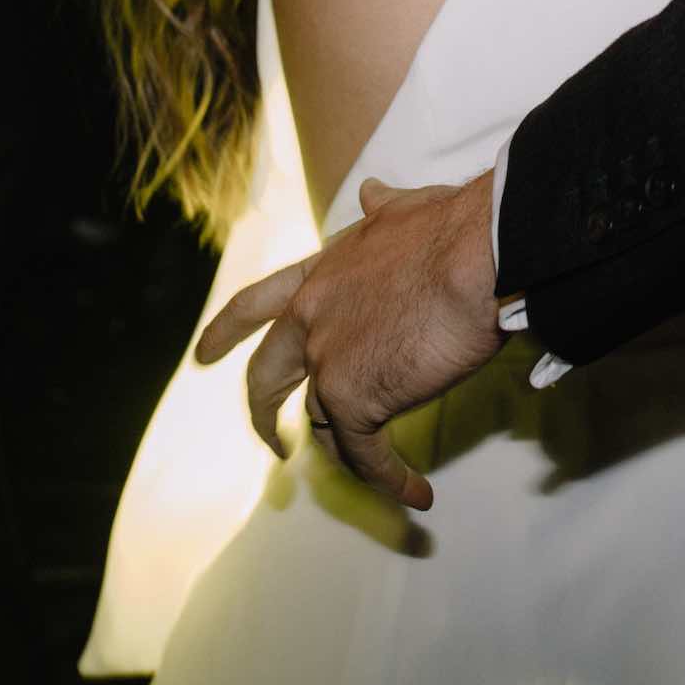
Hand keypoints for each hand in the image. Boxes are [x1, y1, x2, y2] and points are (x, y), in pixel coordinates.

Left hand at [196, 172, 505, 510]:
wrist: (480, 251)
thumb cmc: (456, 226)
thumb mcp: (406, 208)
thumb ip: (384, 209)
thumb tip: (372, 191)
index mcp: (321, 272)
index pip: (257, 302)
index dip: (226, 330)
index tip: (204, 354)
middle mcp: (312, 316)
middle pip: (266, 374)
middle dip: (262, 410)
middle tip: (269, 438)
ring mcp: (328, 360)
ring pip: (322, 423)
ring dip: (346, 453)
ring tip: (377, 473)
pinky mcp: (356, 398)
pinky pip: (365, 456)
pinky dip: (389, 480)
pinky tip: (413, 492)